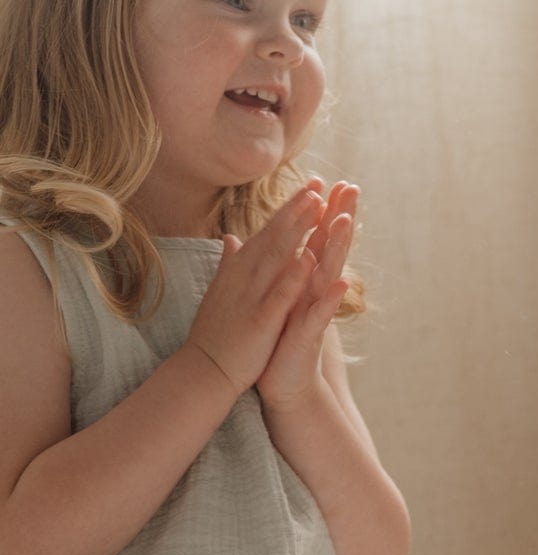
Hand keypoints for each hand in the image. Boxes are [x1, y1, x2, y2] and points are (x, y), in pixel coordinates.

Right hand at [182, 183, 323, 395]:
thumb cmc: (217, 332)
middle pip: (274, 236)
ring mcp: (252, 296)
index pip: (268, 233)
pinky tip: (309, 257)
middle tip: (318, 183)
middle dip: (296, 209)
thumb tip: (231, 238)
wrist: (204, 370)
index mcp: (240, 270)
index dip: (289, 209)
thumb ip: (230, 262)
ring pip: (277, 256)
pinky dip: (293, 276)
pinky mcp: (260, 319)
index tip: (310, 187)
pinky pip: (279, 294)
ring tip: (318, 206)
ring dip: (297, 229)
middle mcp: (244, 276)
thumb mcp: (223, 290)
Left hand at [255, 178, 358, 413]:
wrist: (283, 382)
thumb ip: (285, 271)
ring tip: (347, 221)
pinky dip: (331, 299)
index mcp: (304, 281)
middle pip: (332, 248)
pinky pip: (322, 314)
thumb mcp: (281, 298)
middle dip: (342, 217)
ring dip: (339, 248)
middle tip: (353, 187)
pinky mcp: (310, 335)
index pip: (318, 239)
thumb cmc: (280, 341)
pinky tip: (342, 282)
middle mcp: (315, 291)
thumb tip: (291, 246)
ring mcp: (315, 311)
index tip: (333, 180)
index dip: (326, 211)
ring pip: (330, 273)